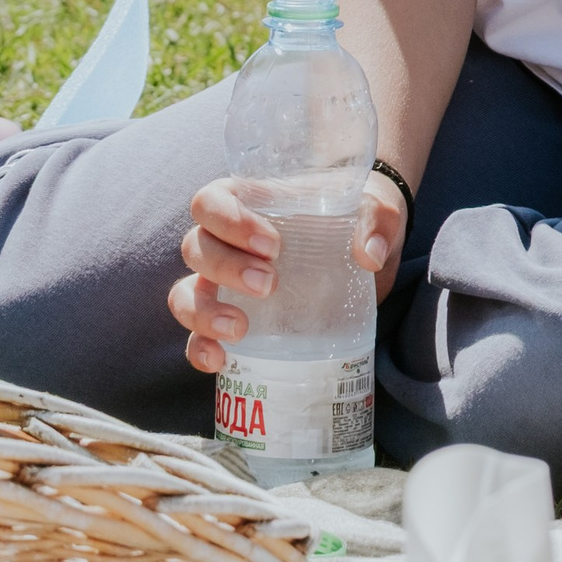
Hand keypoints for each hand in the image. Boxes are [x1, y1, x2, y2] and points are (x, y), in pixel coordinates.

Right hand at [169, 174, 406, 375]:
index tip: (271, 243)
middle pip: (196, 248)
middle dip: (225, 267)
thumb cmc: (358, 221)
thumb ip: (375, 220)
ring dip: (203, 312)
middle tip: (270, 283)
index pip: (210, 201)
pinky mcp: (233, 319)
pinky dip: (200, 348)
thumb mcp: (376, 211)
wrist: (365, 255)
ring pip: (185, 294)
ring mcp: (224, 284)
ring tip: (240, 328)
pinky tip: (220, 359)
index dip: (227, 221)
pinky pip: (197, 336)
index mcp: (250, 202)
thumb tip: (368, 254)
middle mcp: (226, 242)